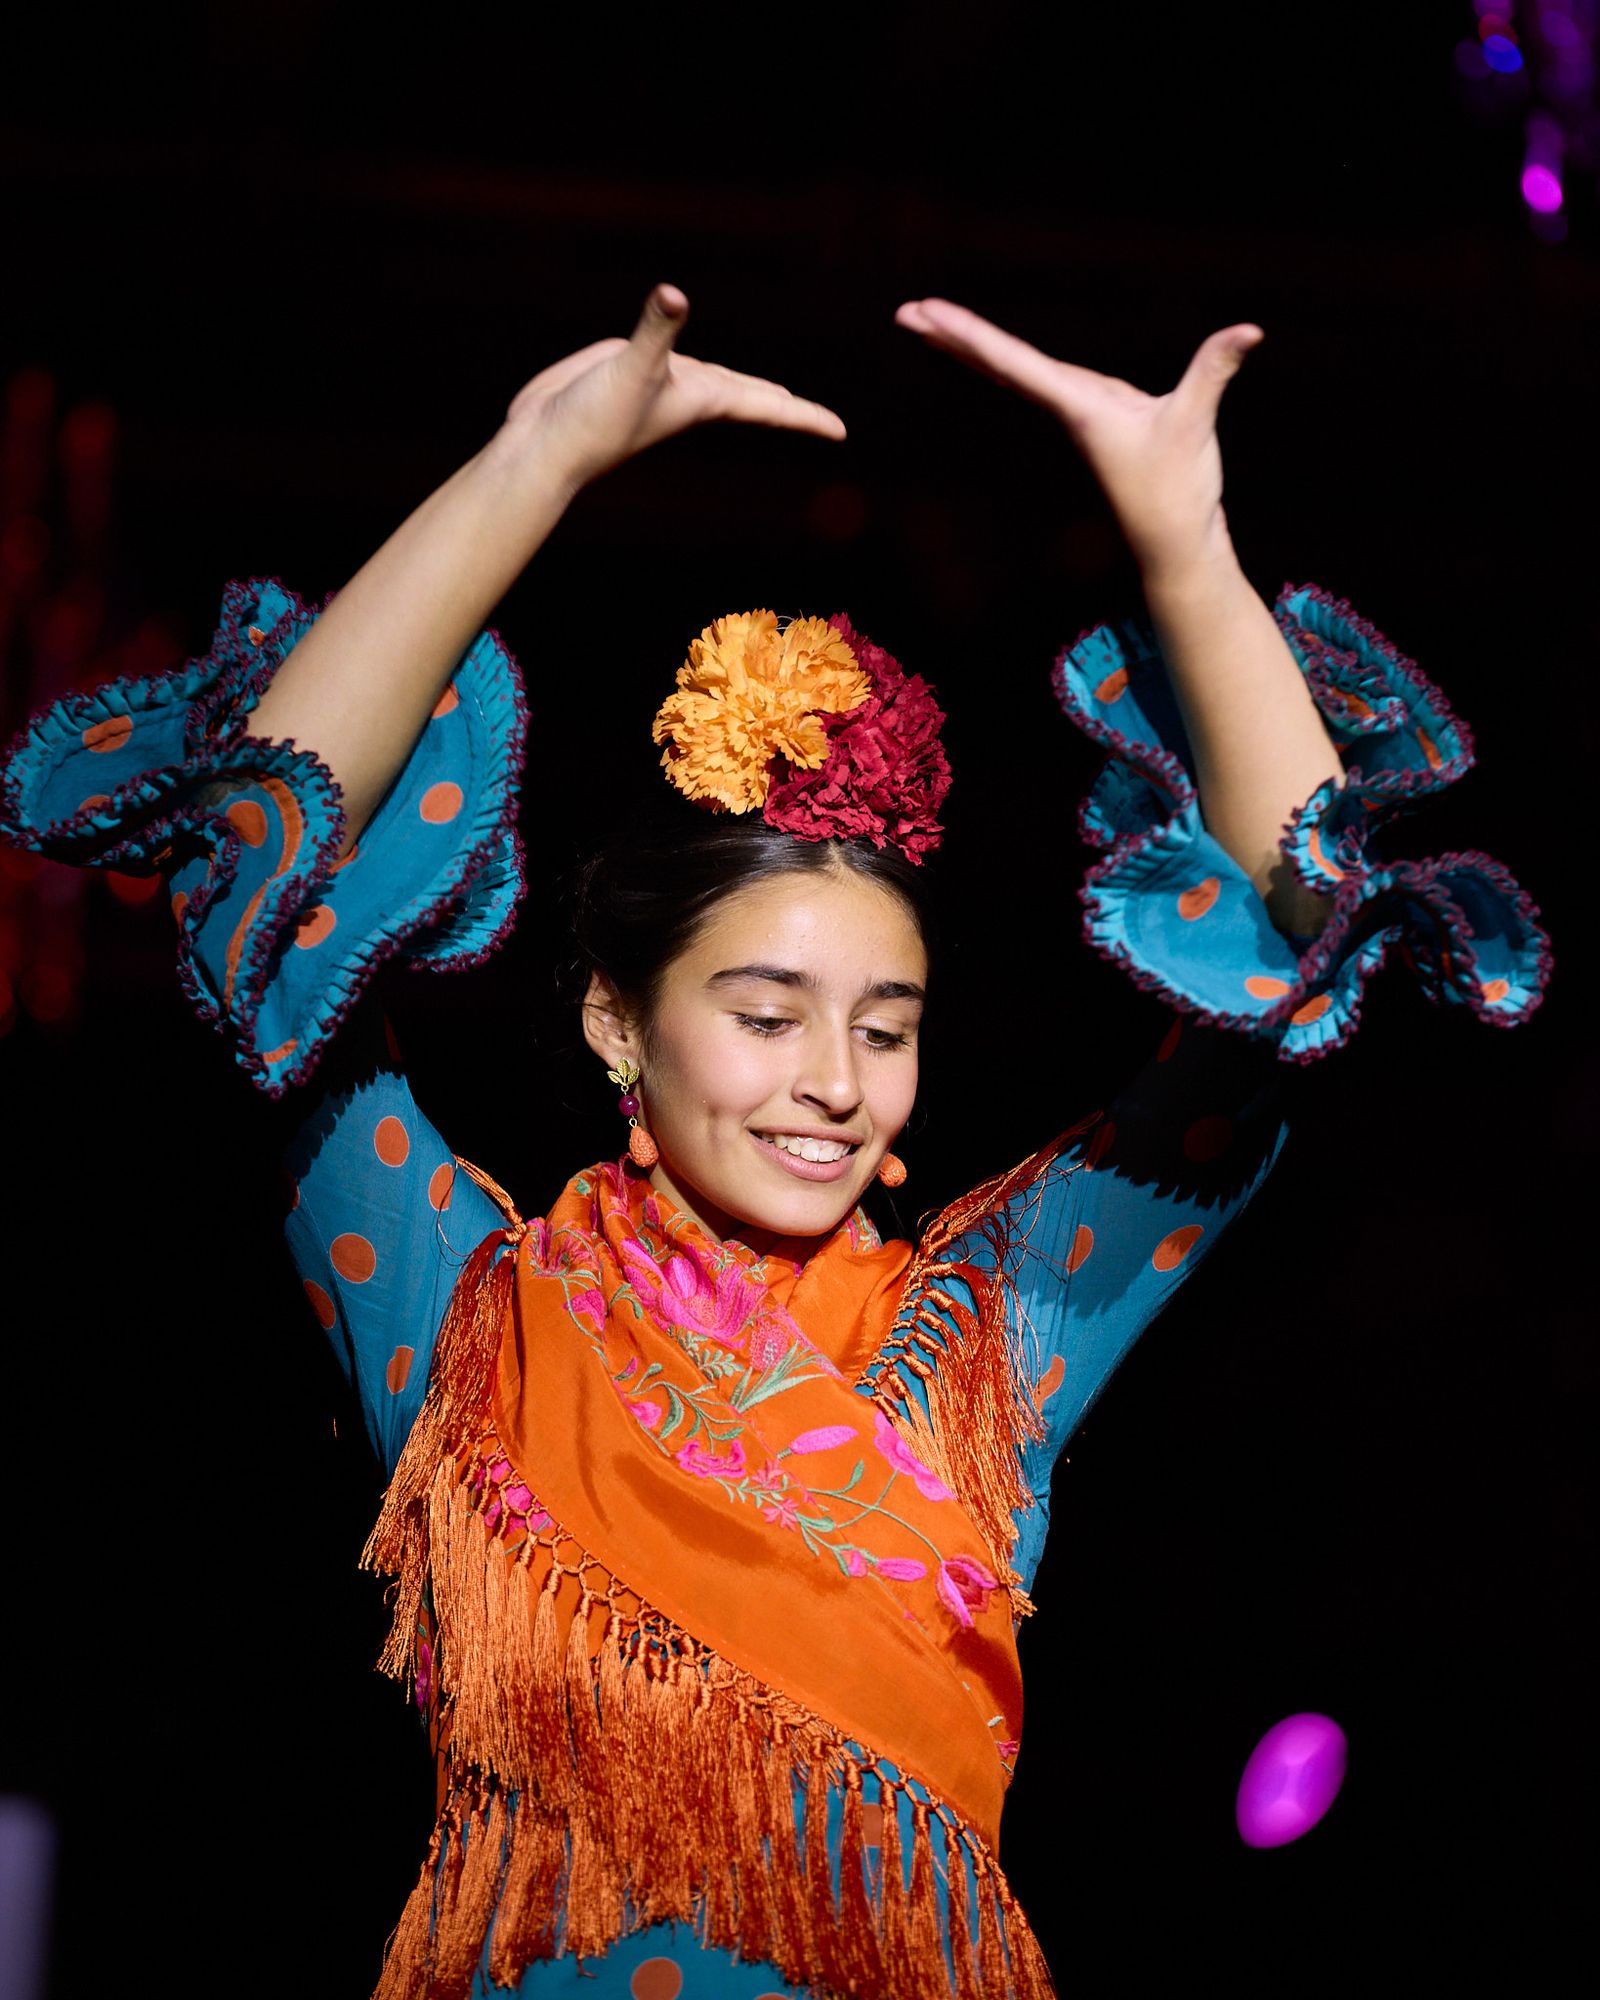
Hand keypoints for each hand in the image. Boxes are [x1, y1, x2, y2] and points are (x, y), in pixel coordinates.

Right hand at [504, 283, 846, 494]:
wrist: (545, 446)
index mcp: (703, 400)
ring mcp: (661, 388)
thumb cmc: (592, 420)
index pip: (769, 408)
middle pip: (752, 399)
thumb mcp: (630, 367)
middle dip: (784, 408)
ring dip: (746, 391)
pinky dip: (696, 364)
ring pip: (718, 386)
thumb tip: (676, 294)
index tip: (843, 433)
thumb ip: (656, 329)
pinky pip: (676, 365)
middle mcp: (690, 397)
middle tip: (816, 419)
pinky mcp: (630, 375)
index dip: (807, 418)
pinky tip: (692, 362)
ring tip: (773, 397)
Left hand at [894, 297, 1262, 581]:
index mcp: (1076, 404)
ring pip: (1016, 372)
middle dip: (953, 336)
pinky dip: (1013, 363)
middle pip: (999, 363)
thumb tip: (1250, 332)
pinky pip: (1044, 382)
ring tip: (936, 324)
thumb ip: (1214, 372)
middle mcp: (1069, 406)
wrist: (1177, 545)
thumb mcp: (1195, 426)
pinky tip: (999, 359)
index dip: (967, 331)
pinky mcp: (1100, 420)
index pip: (1010, 359)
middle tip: (905, 311)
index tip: (924, 312)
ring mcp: (1081, 414)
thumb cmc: (1178, 492)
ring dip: (976, 348)